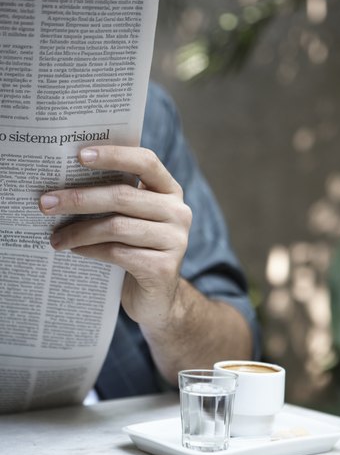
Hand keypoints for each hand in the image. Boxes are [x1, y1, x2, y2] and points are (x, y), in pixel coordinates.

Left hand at [39, 145, 191, 327]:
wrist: (157, 299)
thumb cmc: (137, 250)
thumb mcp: (132, 220)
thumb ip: (117, 199)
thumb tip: (65, 184)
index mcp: (170, 191)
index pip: (145, 161)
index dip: (114, 155)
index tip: (79, 155)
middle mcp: (178, 212)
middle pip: (123, 196)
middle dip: (79, 199)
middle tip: (46, 203)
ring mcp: (175, 241)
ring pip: (116, 227)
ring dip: (78, 231)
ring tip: (55, 237)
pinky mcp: (163, 268)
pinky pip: (117, 253)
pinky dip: (90, 250)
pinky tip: (74, 250)